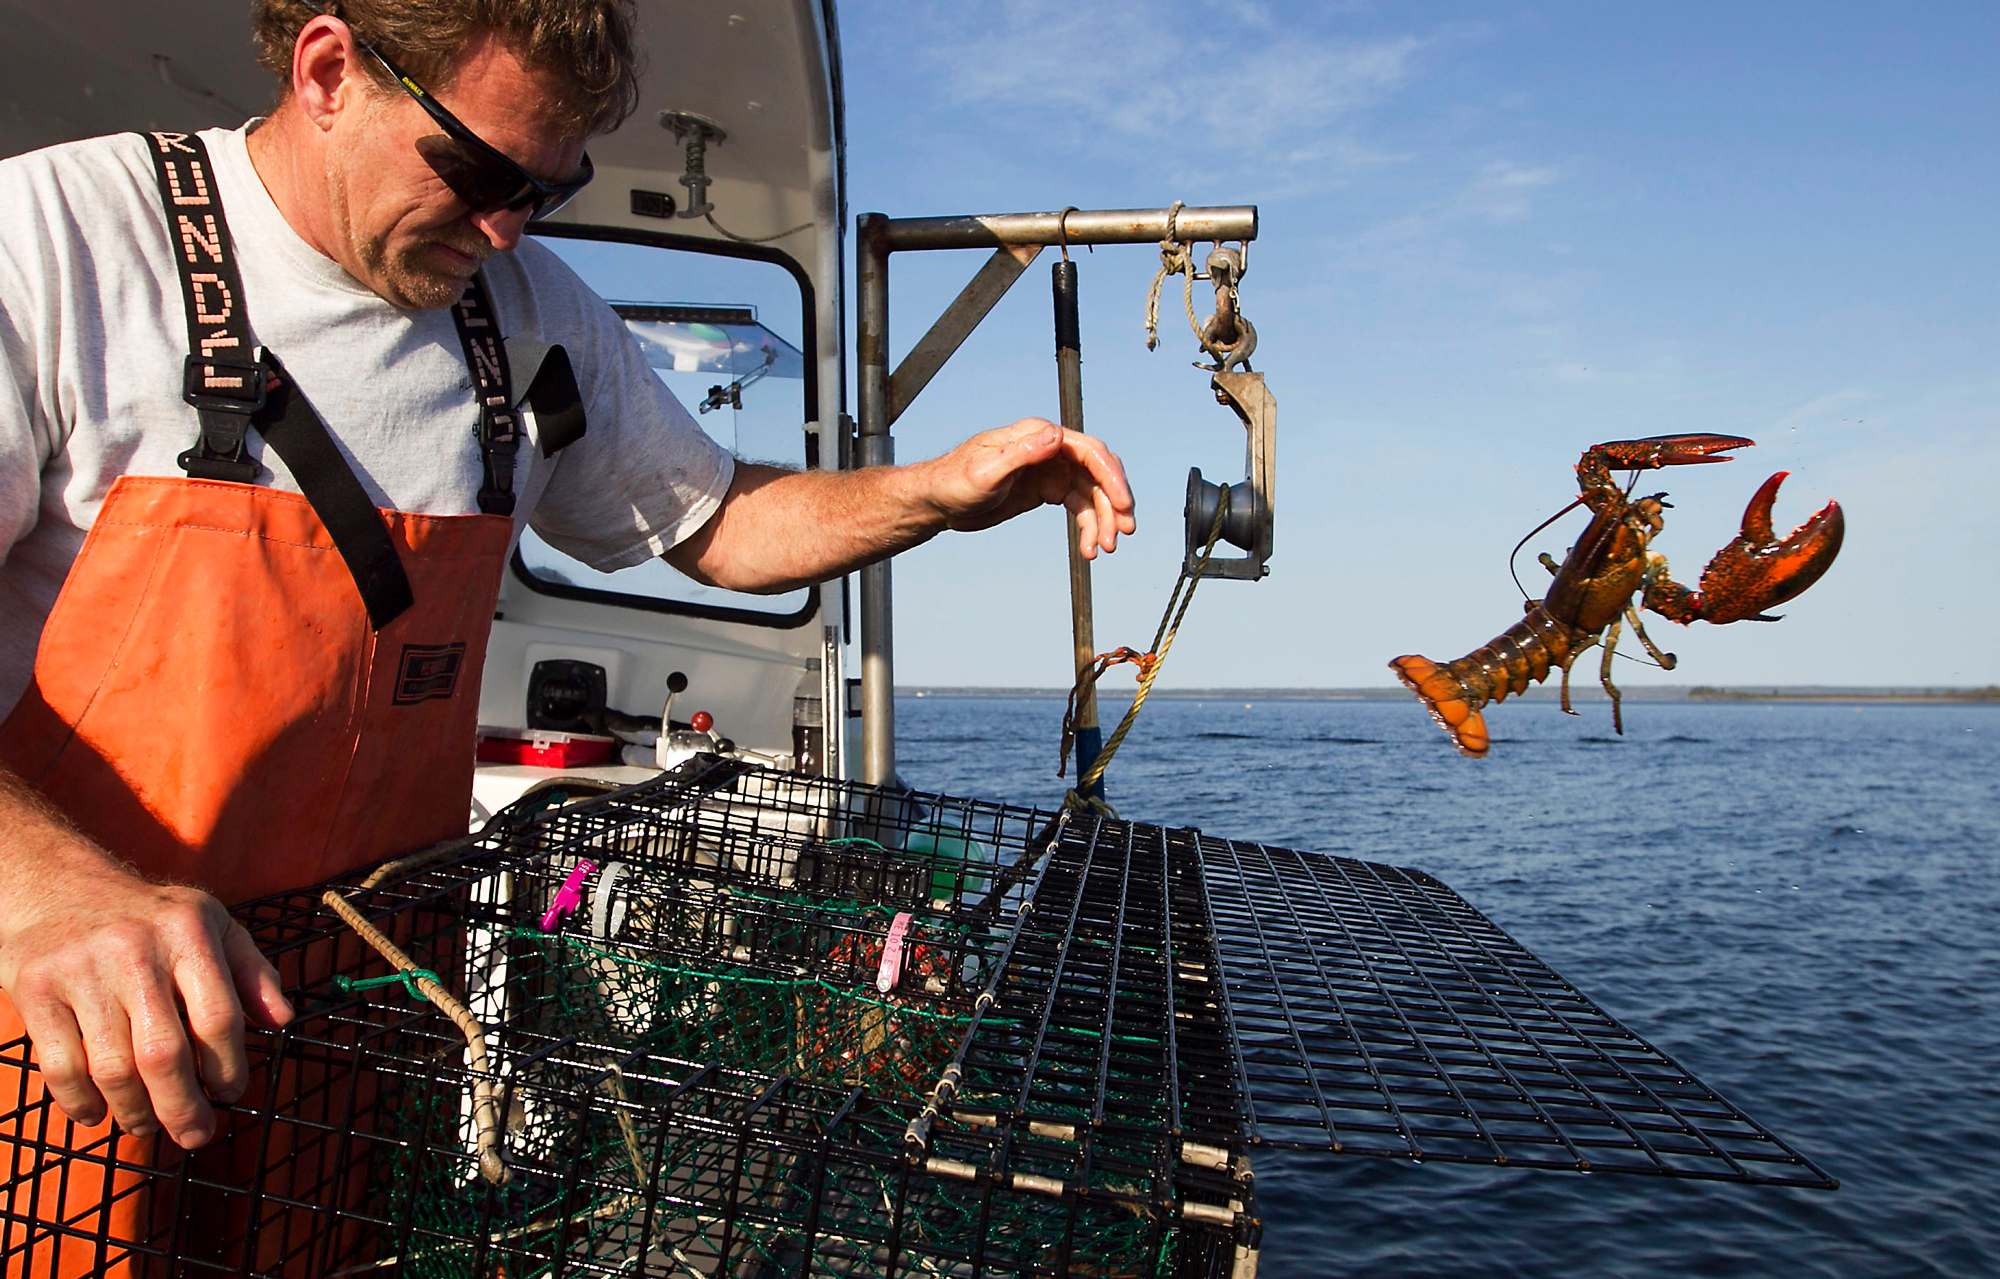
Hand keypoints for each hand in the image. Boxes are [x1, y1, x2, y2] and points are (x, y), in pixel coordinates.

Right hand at [0, 849, 292, 1148]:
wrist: (57, 888)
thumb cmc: (150, 919)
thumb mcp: (211, 924)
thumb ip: (251, 971)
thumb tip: (282, 1020)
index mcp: (188, 932)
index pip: (219, 1017)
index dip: (228, 1067)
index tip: (230, 1094)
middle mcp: (134, 950)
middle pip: (164, 1054)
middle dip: (184, 1108)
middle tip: (196, 1134)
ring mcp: (80, 971)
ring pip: (112, 1069)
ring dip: (135, 1112)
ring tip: (148, 1124)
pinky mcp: (35, 990)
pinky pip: (60, 1067)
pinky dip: (80, 1103)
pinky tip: (98, 1113)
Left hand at [917, 418, 1136, 557]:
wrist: (937, 501)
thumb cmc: (954, 481)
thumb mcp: (987, 471)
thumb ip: (1022, 453)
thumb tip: (1055, 436)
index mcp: (1037, 436)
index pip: (1088, 452)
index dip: (1110, 477)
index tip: (1122, 504)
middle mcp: (1048, 449)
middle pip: (1097, 472)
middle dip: (1114, 502)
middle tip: (1122, 532)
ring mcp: (1050, 469)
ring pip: (1091, 493)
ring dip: (1103, 520)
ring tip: (1103, 548)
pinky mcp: (1046, 490)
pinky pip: (1078, 507)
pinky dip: (1088, 527)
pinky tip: (1088, 548)